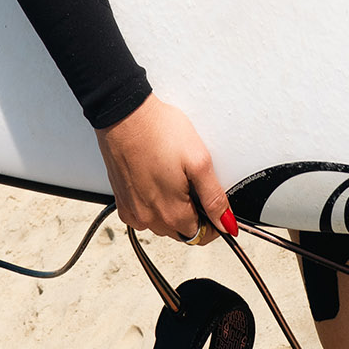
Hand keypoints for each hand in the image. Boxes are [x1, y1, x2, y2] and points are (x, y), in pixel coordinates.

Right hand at [96, 94, 231, 243]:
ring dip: (171, 210)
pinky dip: (151, 204)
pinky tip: (154, 180)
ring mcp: (133, 211)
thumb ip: (214, 197)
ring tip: (174, 177)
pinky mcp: (121, 200)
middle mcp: (150, 219)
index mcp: (172, 213)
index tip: (215, 207)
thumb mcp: (199, 160)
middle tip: (194, 183)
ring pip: (161, 224)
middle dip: (193, 214)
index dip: (213, 222)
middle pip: (181, 231)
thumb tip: (227, 224)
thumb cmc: (159, 130)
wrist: (124, 113)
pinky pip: (142, 215)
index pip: (201, 235)